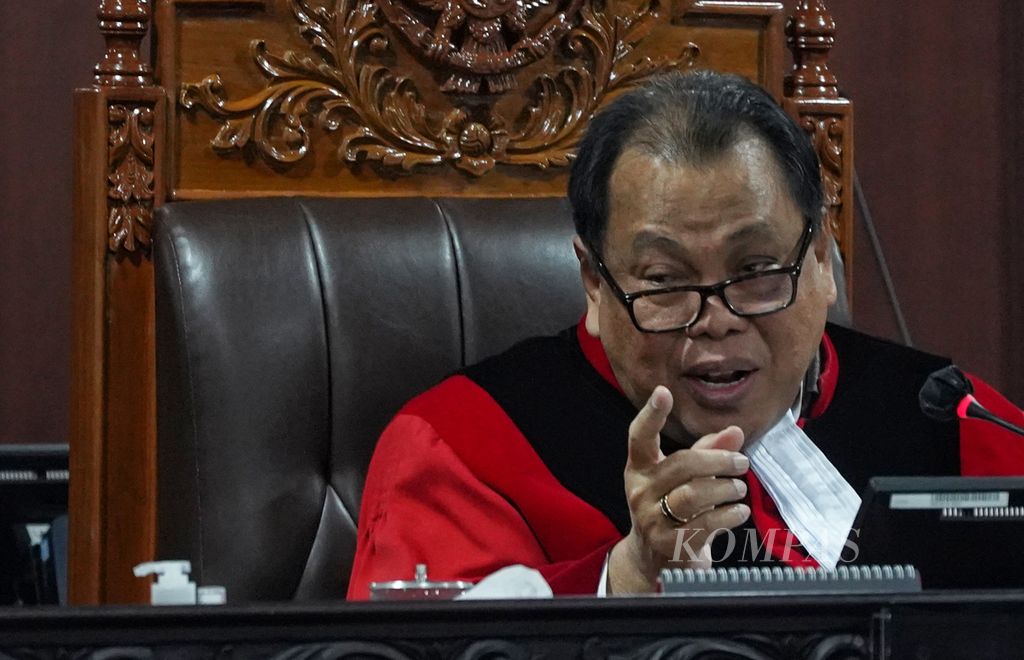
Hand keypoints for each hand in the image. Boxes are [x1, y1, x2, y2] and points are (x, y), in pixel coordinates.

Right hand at [607, 386, 750, 593]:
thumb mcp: (682, 479)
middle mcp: (639, 492)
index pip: (640, 437)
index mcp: (639, 469)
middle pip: (680, 465)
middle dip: (717, 460)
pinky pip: (705, 525)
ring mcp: (651, 520)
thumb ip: (706, 453)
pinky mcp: (668, 546)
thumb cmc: (670, 508)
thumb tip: (736, 431)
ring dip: (725, 488)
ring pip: (693, 495)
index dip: (651, 415)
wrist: (652, 561)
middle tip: (741, 462)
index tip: (663, 392)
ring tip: (739, 488)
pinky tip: (739, 511)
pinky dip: (729, 515)